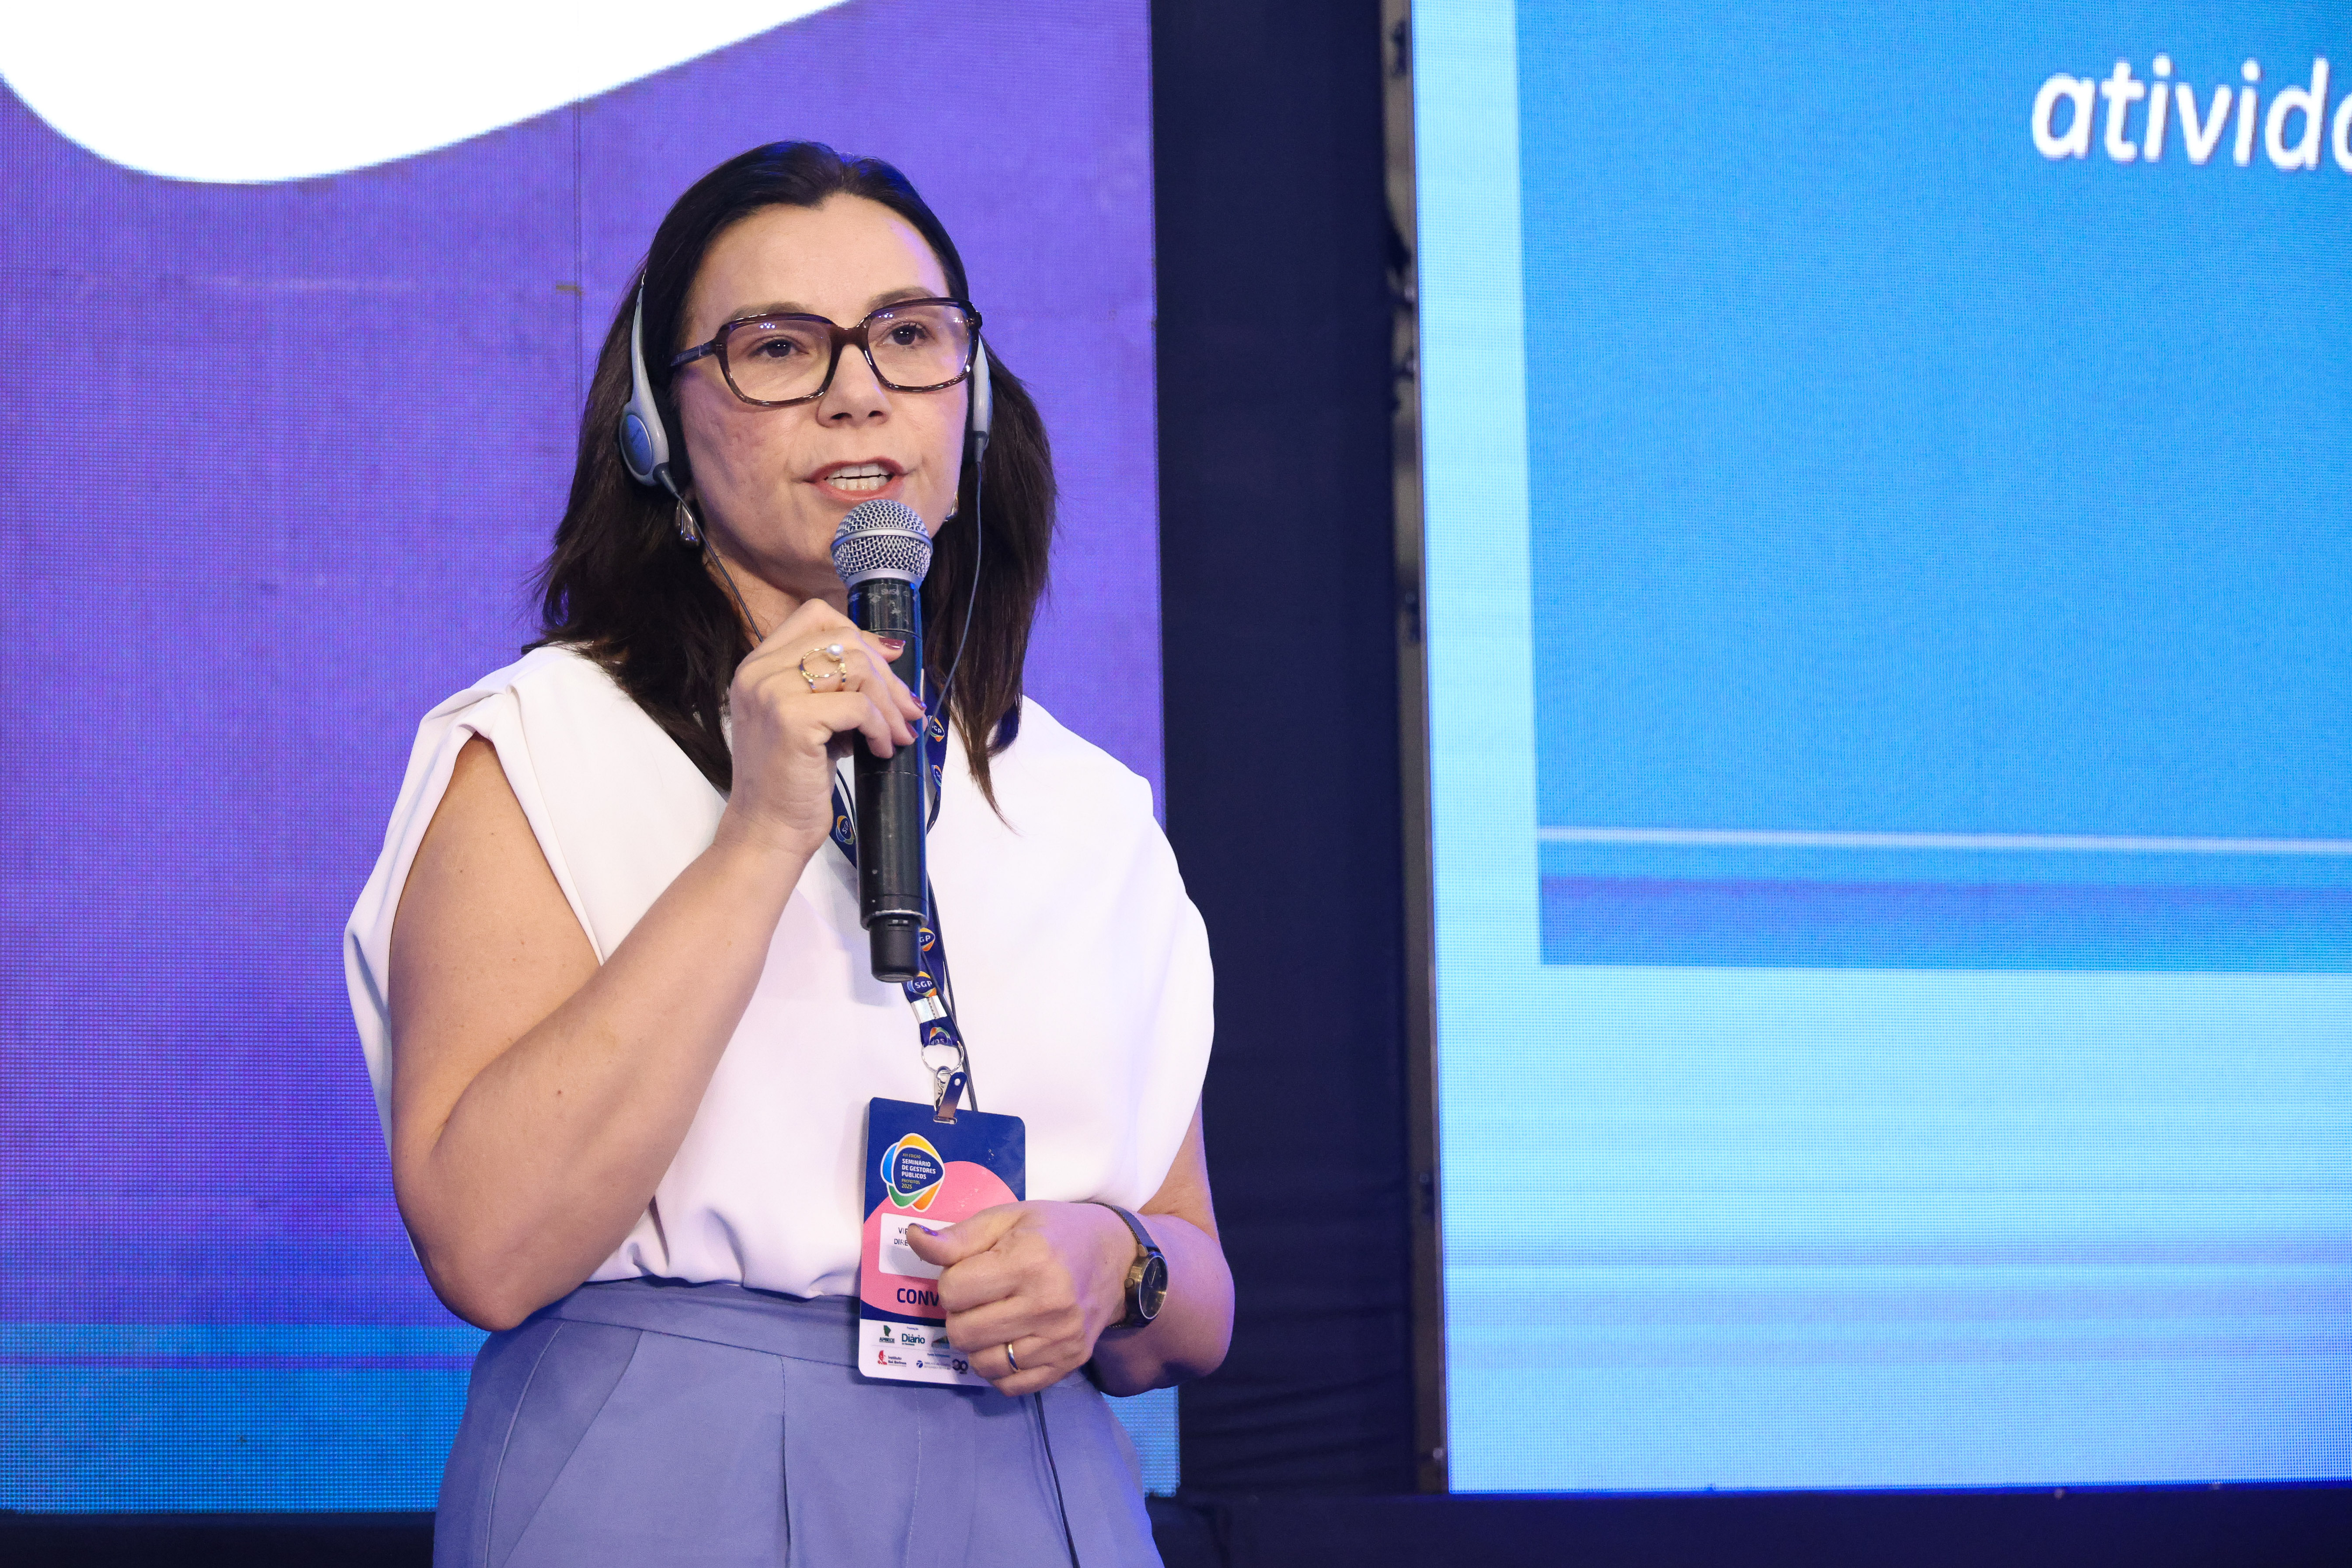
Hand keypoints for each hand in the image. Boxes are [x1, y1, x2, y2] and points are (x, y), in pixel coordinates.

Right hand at [714, 599, 923, 857]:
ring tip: (898, 734)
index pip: (815, 615)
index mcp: (758, 665)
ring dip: (888, 704)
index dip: (860, 634)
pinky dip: (880, 728)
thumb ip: (834, 683)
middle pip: (843, 639)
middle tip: (907, 711)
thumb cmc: (792, 779)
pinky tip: (880, 750)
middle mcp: (758, 671)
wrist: (767, 830)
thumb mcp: (809, 717)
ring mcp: (772, 692)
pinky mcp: (791, 719)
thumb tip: (889, 653)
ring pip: (855, 668)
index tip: (888, 665)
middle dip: (885, 675)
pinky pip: (859, 706)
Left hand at [904, 1201, 1137, 1396]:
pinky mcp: (1068, 1363)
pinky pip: (1010, 1385)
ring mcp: (1060, 1340)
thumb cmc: (1054, 1232)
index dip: (952, 1279)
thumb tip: (914, 1239)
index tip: (972, 1269)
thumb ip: (958, 1236)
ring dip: (977, 1342)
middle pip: (962, 1331)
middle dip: (960, 1313)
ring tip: (994, 1318)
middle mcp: (1047, 1305)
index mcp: (1029, 1261)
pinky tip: (1009, 1341)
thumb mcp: (1007, 1218)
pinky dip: (999, 1368)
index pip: (952, 1291)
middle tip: (981, 1296)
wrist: (1116, 1257)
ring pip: (982, 1364)